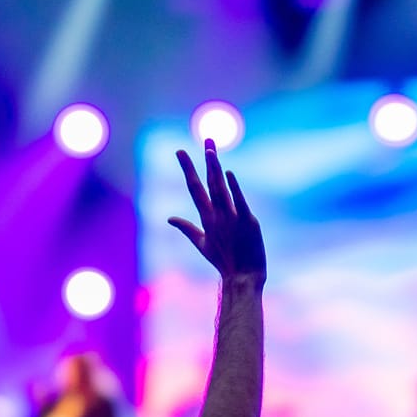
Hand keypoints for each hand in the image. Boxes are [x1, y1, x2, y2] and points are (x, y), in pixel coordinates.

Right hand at [170, 140, 266, 281]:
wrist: (242, 277)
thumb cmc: (223, 261)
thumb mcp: (202, 243)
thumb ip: (186, 228)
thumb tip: (169, 218)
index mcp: (206, 218)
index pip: (194, 188)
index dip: (188, 168)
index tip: (181, 151)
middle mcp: (216, 215)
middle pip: (208, 183)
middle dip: (204, 161)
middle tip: (206, 138)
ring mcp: (231, 218)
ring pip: (221, 189)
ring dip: (215, 169)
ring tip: (211, 149)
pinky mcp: (248, 222)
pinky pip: (239, 202)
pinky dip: (233, 188)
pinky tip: (228, 173)